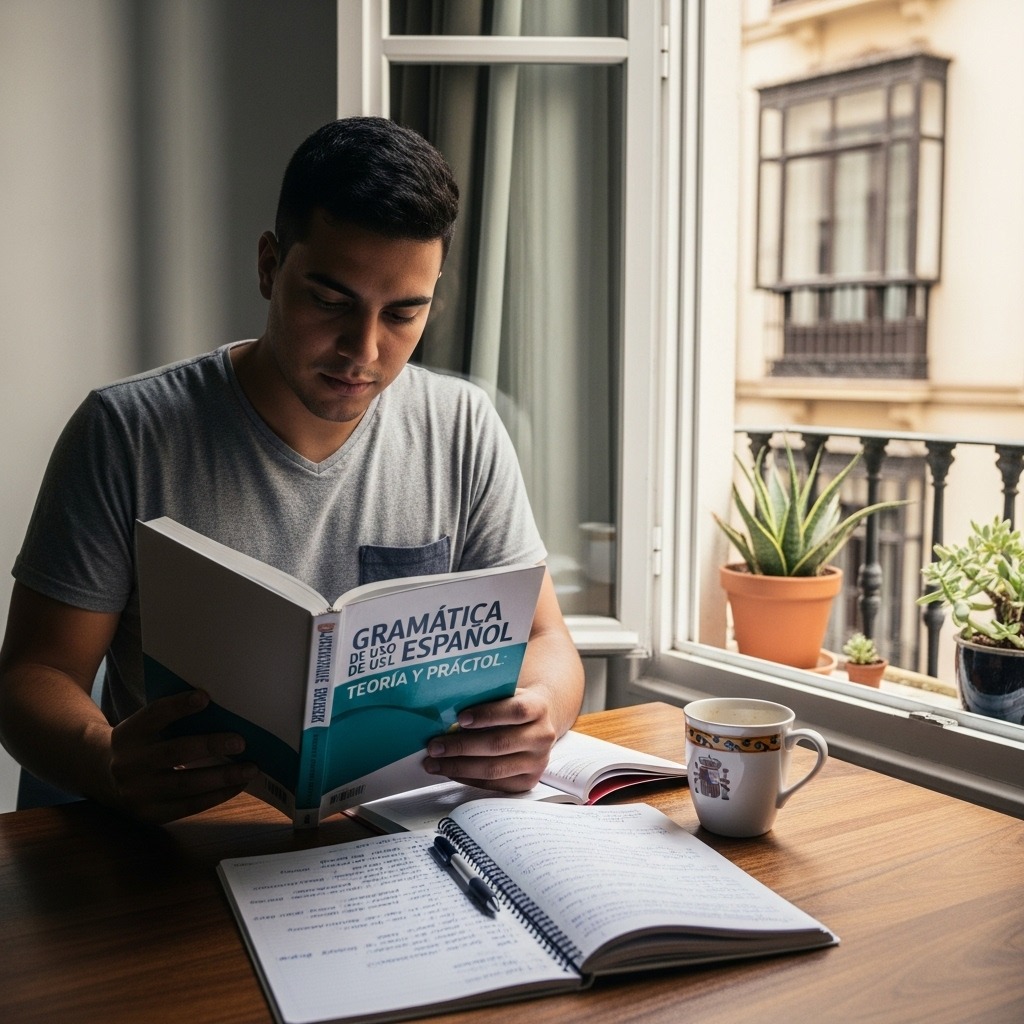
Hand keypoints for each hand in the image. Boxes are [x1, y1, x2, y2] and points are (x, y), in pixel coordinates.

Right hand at [107, 689, 257, 823]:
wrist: (102, 777)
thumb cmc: (141, 744)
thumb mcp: (144, 727)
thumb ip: (172, 721)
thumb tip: (222, 712)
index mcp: (128, 734)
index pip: (153, 715)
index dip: (178, 706)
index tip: (205, 697)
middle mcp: (129, 764)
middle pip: (173, 752)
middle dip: (209, 746)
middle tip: (241, 742)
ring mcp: (137, 793)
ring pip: (184, 784)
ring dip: (222, 777)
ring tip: (250, 769)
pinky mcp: (149, 814)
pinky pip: (188, 806)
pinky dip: (216, 796)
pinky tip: (237, 786)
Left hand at [422, 688, 558, 791]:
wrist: (536, 724)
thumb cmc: (509, 706)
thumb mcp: (504, 695)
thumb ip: (483, 699)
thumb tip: (445, 712)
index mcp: (538, 708)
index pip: (515, 711)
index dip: (487, 715)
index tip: (460, 718)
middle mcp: (542, 736)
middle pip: (500, 744)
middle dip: (462, 746)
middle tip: (434, 746)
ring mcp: (537, 762)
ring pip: (494, 769)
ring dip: (459, 767)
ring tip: (434, 763)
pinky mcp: (528, 782)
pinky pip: (494, 784)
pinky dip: (468, 778)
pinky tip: (450, 771)